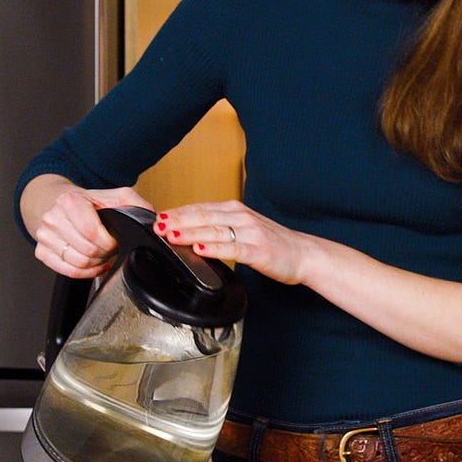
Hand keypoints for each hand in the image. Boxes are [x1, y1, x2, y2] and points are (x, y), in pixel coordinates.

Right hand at [22, 174, 153, 277]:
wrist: (62, 203)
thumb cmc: (92, 202)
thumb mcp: (118, 196)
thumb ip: (137, 205)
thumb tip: (153, 223)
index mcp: (69, 200)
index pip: (92, 234)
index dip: (109, 241)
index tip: (115, 237)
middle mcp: (52, 217)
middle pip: (87, 250)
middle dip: (105, 252)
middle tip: (110, 245)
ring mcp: (44, 235)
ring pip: (78, 263)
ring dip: (96, 262)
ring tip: (101, 251)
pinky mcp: (41, 251)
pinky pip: (66, 271)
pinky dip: (84, 272)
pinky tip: (93, 263)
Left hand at [155, 200, 311, 285]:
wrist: (304, 254)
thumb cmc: (274, 244)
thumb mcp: (245, 230)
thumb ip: (221, 228)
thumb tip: (189, 233)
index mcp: (236, 210)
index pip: (201, 208)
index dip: (178, 212)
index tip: (158, 218)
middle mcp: (242, 217)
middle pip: (203, 216)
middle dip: (178, 220)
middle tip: (157, 226)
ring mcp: (251, 233)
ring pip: (214, 230)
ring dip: (190, 232)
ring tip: (171, 235)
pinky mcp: (258, 251)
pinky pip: (232, 248)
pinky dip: (214, 248)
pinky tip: (200, 249)